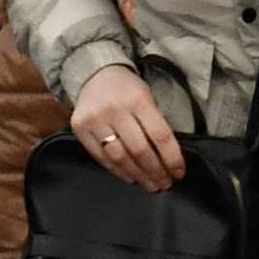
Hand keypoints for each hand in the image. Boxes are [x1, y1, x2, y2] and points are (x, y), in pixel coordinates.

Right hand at [66, 65, 180, 190]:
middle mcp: (115, 110)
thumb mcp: (147, 97)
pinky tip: (130, 177)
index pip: (160, 135)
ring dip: (138, 175)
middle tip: (165, 184)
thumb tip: (168, 159)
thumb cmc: (127, 89)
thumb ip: (156, 124)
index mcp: (138, 100)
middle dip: (155, 171)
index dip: (172, 157)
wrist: (95, 74)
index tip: (179, 172)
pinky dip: (118, 171)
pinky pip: (101, 157)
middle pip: (139, 150)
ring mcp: (95, 120)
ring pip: (119, 157)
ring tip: (150, 184)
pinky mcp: (79, 129)